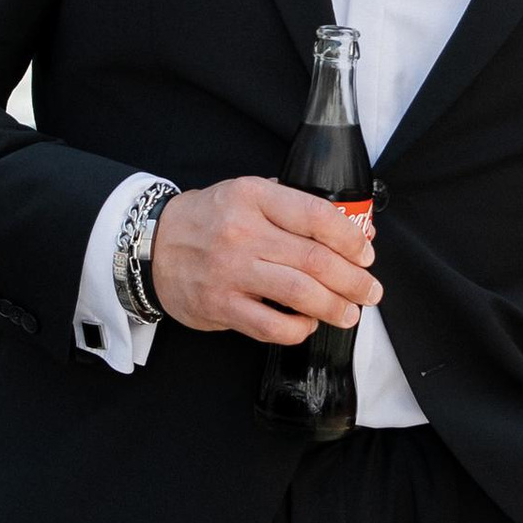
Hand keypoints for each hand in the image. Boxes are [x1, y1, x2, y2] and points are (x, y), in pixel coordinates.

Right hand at [151, 178, 379, 344]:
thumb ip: (291, 206)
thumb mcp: (246, 194)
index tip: (366, 254)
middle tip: (370, 291)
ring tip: (350, 312)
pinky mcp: (220, 306)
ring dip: (335, 307)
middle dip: (353, 280)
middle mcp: (242, 233)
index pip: (317, 216)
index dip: (351, 239)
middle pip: (316, 260)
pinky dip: (299, 328)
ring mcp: (230, 272)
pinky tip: (307, 324)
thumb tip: (349, 228)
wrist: (152, 245)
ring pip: (300, 294)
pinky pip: (272, 326)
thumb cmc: (209, 220)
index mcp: (253, 197)